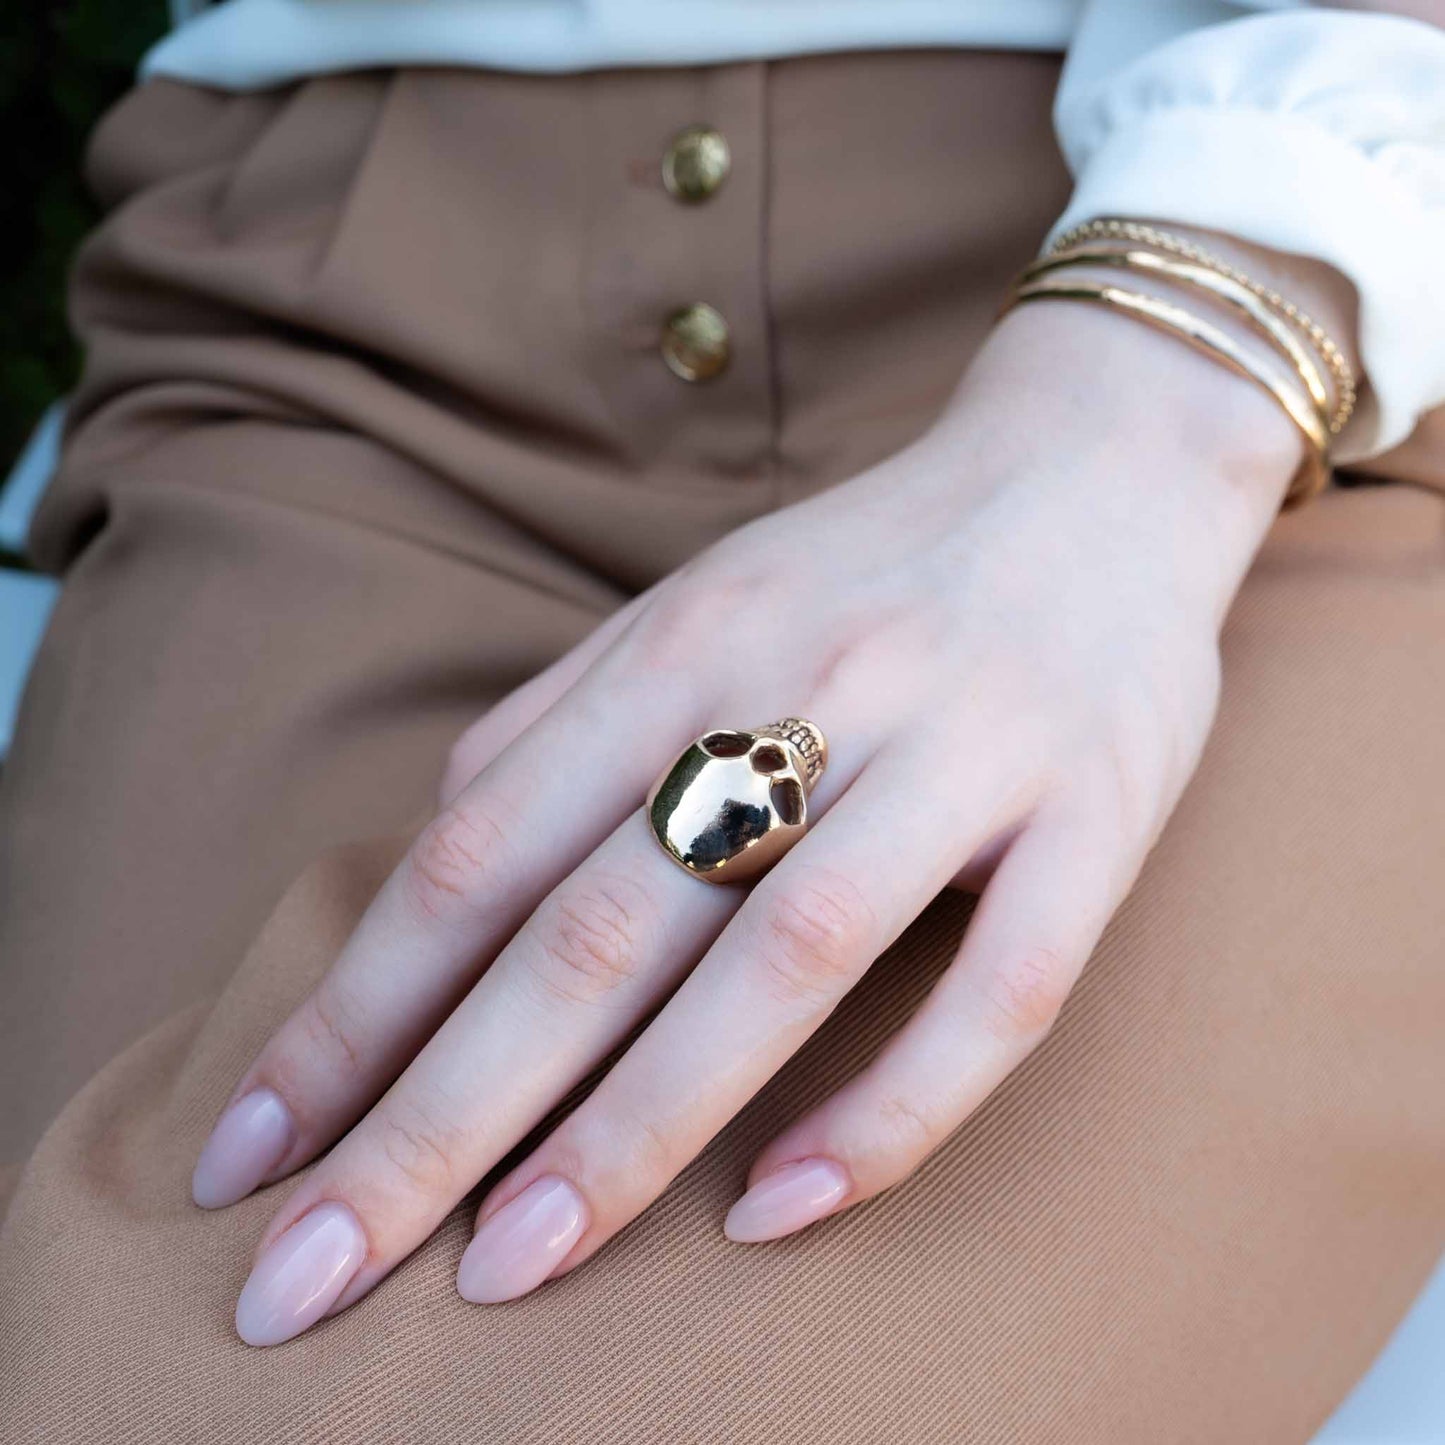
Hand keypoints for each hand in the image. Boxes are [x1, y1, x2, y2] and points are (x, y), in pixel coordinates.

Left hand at [194, 299, 1304, 1346]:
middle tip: (312, 1279)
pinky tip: (783, 1213)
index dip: (353, 1011)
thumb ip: (564, 718)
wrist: (1098, 470)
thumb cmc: (870, 567)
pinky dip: (890, 1110)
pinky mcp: (1090, 818)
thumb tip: (436, 847)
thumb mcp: (700, 599)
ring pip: (780, 958)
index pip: (480, 850)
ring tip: (511, 1270)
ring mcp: (959, 754)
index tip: (251, 1153)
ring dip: (634, 1131)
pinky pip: (995, 987)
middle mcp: (808, 692)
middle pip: (596, 927)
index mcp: (687, 640)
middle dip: (441, 1116)